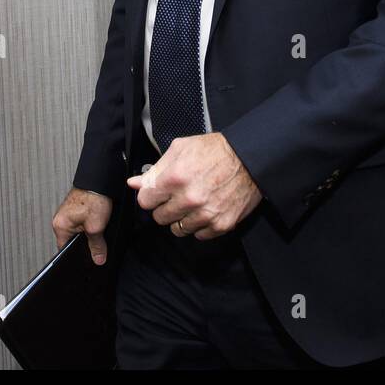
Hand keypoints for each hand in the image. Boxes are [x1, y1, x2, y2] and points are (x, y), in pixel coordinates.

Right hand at [51, 188, 114, 264]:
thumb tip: (98, 258)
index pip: (64, 250)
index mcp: (60, 226)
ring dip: (89, 233)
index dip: (76, 256)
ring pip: (79, 232)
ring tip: (97, 227)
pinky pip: (82, 223)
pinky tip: (97, 220)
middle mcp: (61, 220)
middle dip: (85, 244)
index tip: (88, 259)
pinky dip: (90, 224)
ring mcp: (68, 213)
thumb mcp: (96, 227)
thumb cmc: (93, 197)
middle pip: (72, 241)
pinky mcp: (76, 208)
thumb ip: (96, 246)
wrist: (99, 179)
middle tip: (96, 241)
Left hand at [128, 134, 261, 239]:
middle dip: (165, 207)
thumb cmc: (215, 150)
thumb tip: (134, 183)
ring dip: (182, 218)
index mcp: (175, 178)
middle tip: (177, 196)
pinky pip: (199, 235)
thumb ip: (155, 169)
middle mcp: (189, 199)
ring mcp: (206, 214)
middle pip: (160, 217)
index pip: (145, 201)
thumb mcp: (181, 149)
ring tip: (192, 203)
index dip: (150, 196)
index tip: (158, 192)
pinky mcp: (221, 224)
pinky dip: (200, 225)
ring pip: (178, 230)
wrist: (250, 158)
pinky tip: (205, 210)